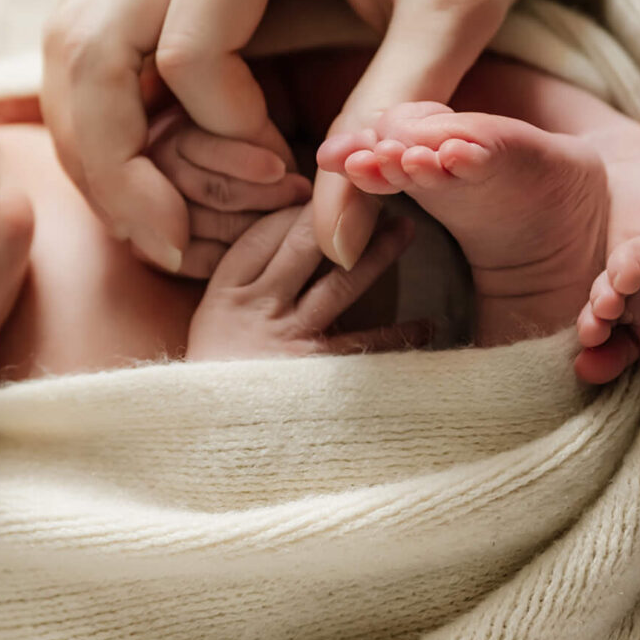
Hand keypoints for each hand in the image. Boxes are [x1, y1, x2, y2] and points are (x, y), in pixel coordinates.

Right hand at [42, 0, 543, 274]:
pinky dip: (105, 112)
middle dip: (113, 162)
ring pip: (71, 41)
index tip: (290, 172)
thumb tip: (334, 243)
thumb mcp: (459, 13)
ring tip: (147, 221)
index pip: (186, 53)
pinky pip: (96, 34)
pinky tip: (150, 172)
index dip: (226, 137)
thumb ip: (394, 116)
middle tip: (166, 244)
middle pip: (89, 44)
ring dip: (93, 142)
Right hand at [185, 203, 423, 359]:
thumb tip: (289, 238)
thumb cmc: (218, 382)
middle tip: (378, 193)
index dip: (299, 209)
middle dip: (343, 214)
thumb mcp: (212, 327)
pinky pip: (366, 346)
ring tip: (407, 232)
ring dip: (378, 254)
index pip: (264, 234)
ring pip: (340, 283)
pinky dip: (400, 335)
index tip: (327, 194)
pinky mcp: (316, 374)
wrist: (211, 446)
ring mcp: (288, 341)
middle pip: (303, 246)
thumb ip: (245, 287)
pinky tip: (428, 326)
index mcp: (224, 294)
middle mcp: (256, 310)